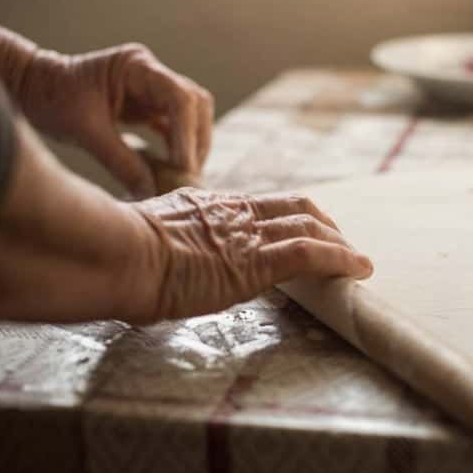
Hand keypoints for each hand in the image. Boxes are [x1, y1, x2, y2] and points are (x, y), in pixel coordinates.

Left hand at [27, 42, 213, 196]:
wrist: (32, 88)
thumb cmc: (51, 99)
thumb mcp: (85, 133)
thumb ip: (121, 162)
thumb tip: (151, 191)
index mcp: (135, 66)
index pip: (179, 96)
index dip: (187, 133)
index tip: (183, 166)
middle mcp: (149, 72)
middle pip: (194, 103)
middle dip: (196, 140)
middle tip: (188, 174)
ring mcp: (149, 87)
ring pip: (189, 115)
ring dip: (191, 144)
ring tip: (182, 176)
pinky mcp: (145, 104)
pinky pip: (173, 125)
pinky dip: (176, 146)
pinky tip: (171, 169)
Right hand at [124, 189, 372, 322]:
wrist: (115, 256)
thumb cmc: (114, 254)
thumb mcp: (142, 235)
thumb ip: (162, 240)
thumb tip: (151, 255)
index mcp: (207, 205)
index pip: (261, 203)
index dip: (290, 214)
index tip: (304, 228)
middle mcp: (233, 213)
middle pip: (294, 207)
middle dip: (325, 224)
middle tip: (341, 244)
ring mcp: (246, 236)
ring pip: (309, 227)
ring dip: (340, 244)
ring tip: (357, 261)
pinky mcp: (255, 262)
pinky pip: (309, 254)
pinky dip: (340, 259)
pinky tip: (358, 269)